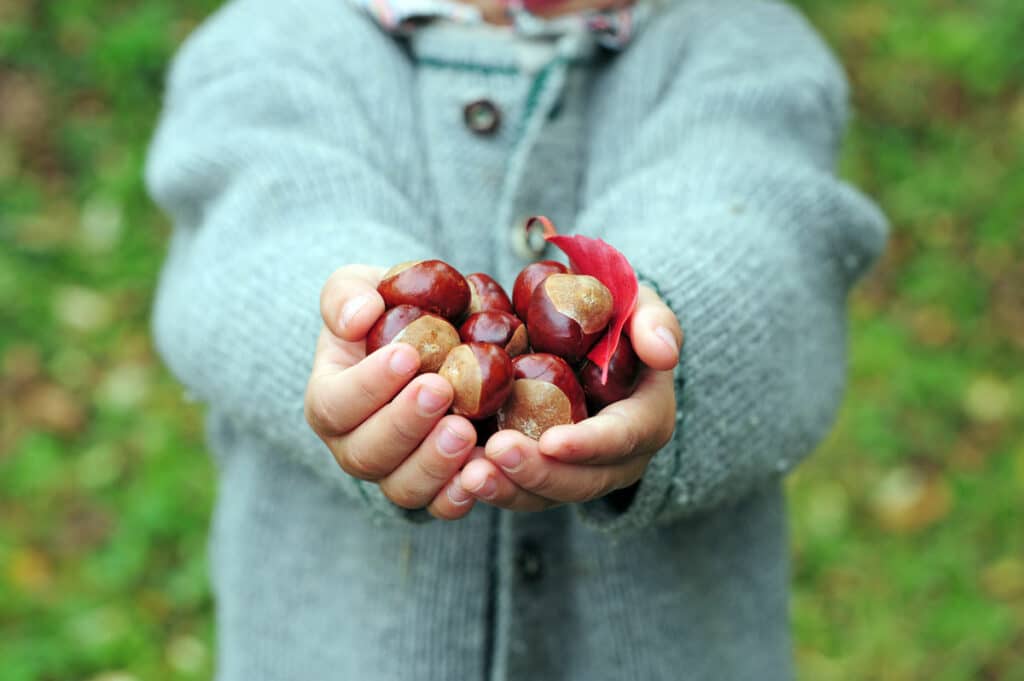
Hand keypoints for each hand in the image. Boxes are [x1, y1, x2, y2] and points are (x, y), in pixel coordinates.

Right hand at [304, 265, 480, 520]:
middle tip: (442, 390)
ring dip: (433, 463)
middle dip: (404, 423)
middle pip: (366, 453)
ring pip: (402, 487)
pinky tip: (482, 472)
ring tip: (465, 429)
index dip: (369, 384)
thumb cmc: (388, 312)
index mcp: (330, 400)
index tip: (407, 355)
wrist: (431, 341)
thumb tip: (358, 318)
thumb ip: (348, 296)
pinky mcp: (434, 488)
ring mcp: (393, 473)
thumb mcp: (361, 287)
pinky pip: (440, 506)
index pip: (336, 403)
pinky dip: (458, 496)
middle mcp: (354, 445)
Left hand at [458, 285, 681, 510]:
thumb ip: (655, 321)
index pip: (621, 439)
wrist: (591, 338)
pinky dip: (490, 486)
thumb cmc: (617, 317)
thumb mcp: (642, 306)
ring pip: (546, 496)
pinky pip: (518, 492)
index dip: (588, 444)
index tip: (552, 441)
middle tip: (495, 453)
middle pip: (581, 481)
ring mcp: (577, 472)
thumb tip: (663, 352)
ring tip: (468, 475)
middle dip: (538, 473)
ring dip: (507, 489)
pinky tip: (455, 475)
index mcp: (646, 419)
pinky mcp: (543, 474)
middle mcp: (616, 458)